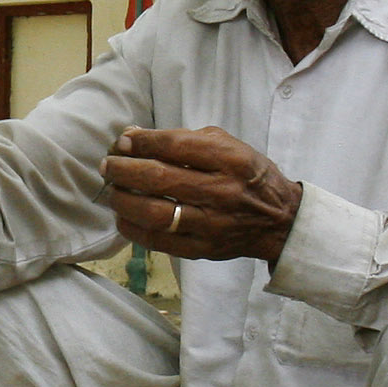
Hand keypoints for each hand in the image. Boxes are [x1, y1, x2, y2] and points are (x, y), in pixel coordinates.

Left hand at [102, 126, 300, 265]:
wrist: (279, 219)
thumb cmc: (247, 175)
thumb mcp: (228, 146)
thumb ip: (183, 140)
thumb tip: (133, 137)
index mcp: (229, 159)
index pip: (175, 145)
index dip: (142, 142)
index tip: (123, 141)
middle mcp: (220, 191)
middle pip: (159, 179)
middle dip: (124, 169)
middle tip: (108, 165)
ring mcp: (212, 224)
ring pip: (155, 213)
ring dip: (124, 201)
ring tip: (114, 192)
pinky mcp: (203, 249)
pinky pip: (159, 241)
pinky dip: (134, 229)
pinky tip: (124, 218)